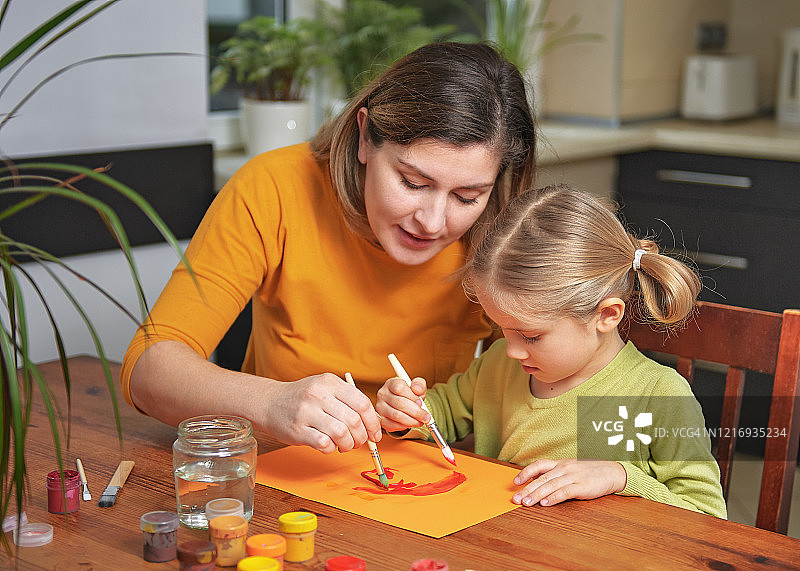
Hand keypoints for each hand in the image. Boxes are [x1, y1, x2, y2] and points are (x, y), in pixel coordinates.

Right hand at [260, 373, 381, 453]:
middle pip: (354, 420)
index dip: (373, 422)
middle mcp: (319, 395)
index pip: (362, 403)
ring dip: (348, 445)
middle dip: (362, 437)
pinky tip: (329, 446)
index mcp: (330, 383)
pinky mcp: (298, 430)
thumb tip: (373, 423)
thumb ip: (347, 400)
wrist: (269, 402)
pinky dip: (331, 449)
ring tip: (345, 445)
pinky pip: (324, 444)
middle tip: (359, 442)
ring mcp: (307, 412)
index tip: (375, 434)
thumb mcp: (325, 388)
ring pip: (341, 433)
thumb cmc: (303, 398)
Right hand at [375, 376, 429, 432]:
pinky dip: (404, 426)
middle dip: (416, 412)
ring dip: (412, 421)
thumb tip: (417, 390)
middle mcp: (383, 394)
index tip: (421, 403)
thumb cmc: (409, 394)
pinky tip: (411, 424)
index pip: (399, 388)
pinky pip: (393, 425)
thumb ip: (419, 385)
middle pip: (399, 403)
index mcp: (391, 383)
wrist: (401, 405)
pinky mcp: (381, 420)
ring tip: (420, 421)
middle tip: (426, 417)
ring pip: (397, 416)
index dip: (412, 396)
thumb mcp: (417, 387)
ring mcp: (380, 408)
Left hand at [512, 459, 626, 506]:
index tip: (515, 481)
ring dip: (537, 495)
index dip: (526, 473)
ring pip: (551, 485)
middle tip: (516, 499)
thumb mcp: (571, 469)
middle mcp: (565, 468)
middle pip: (542, 478)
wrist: (613, 472)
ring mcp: (573, 476)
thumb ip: (556, 474)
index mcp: (561, 464)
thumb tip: (538, 481)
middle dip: (527, 489)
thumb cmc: (590, 472)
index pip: (539, 465)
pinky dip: (554, 498)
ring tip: (527, 503)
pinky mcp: (582, 486)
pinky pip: (565, 492)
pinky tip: (546, 503)